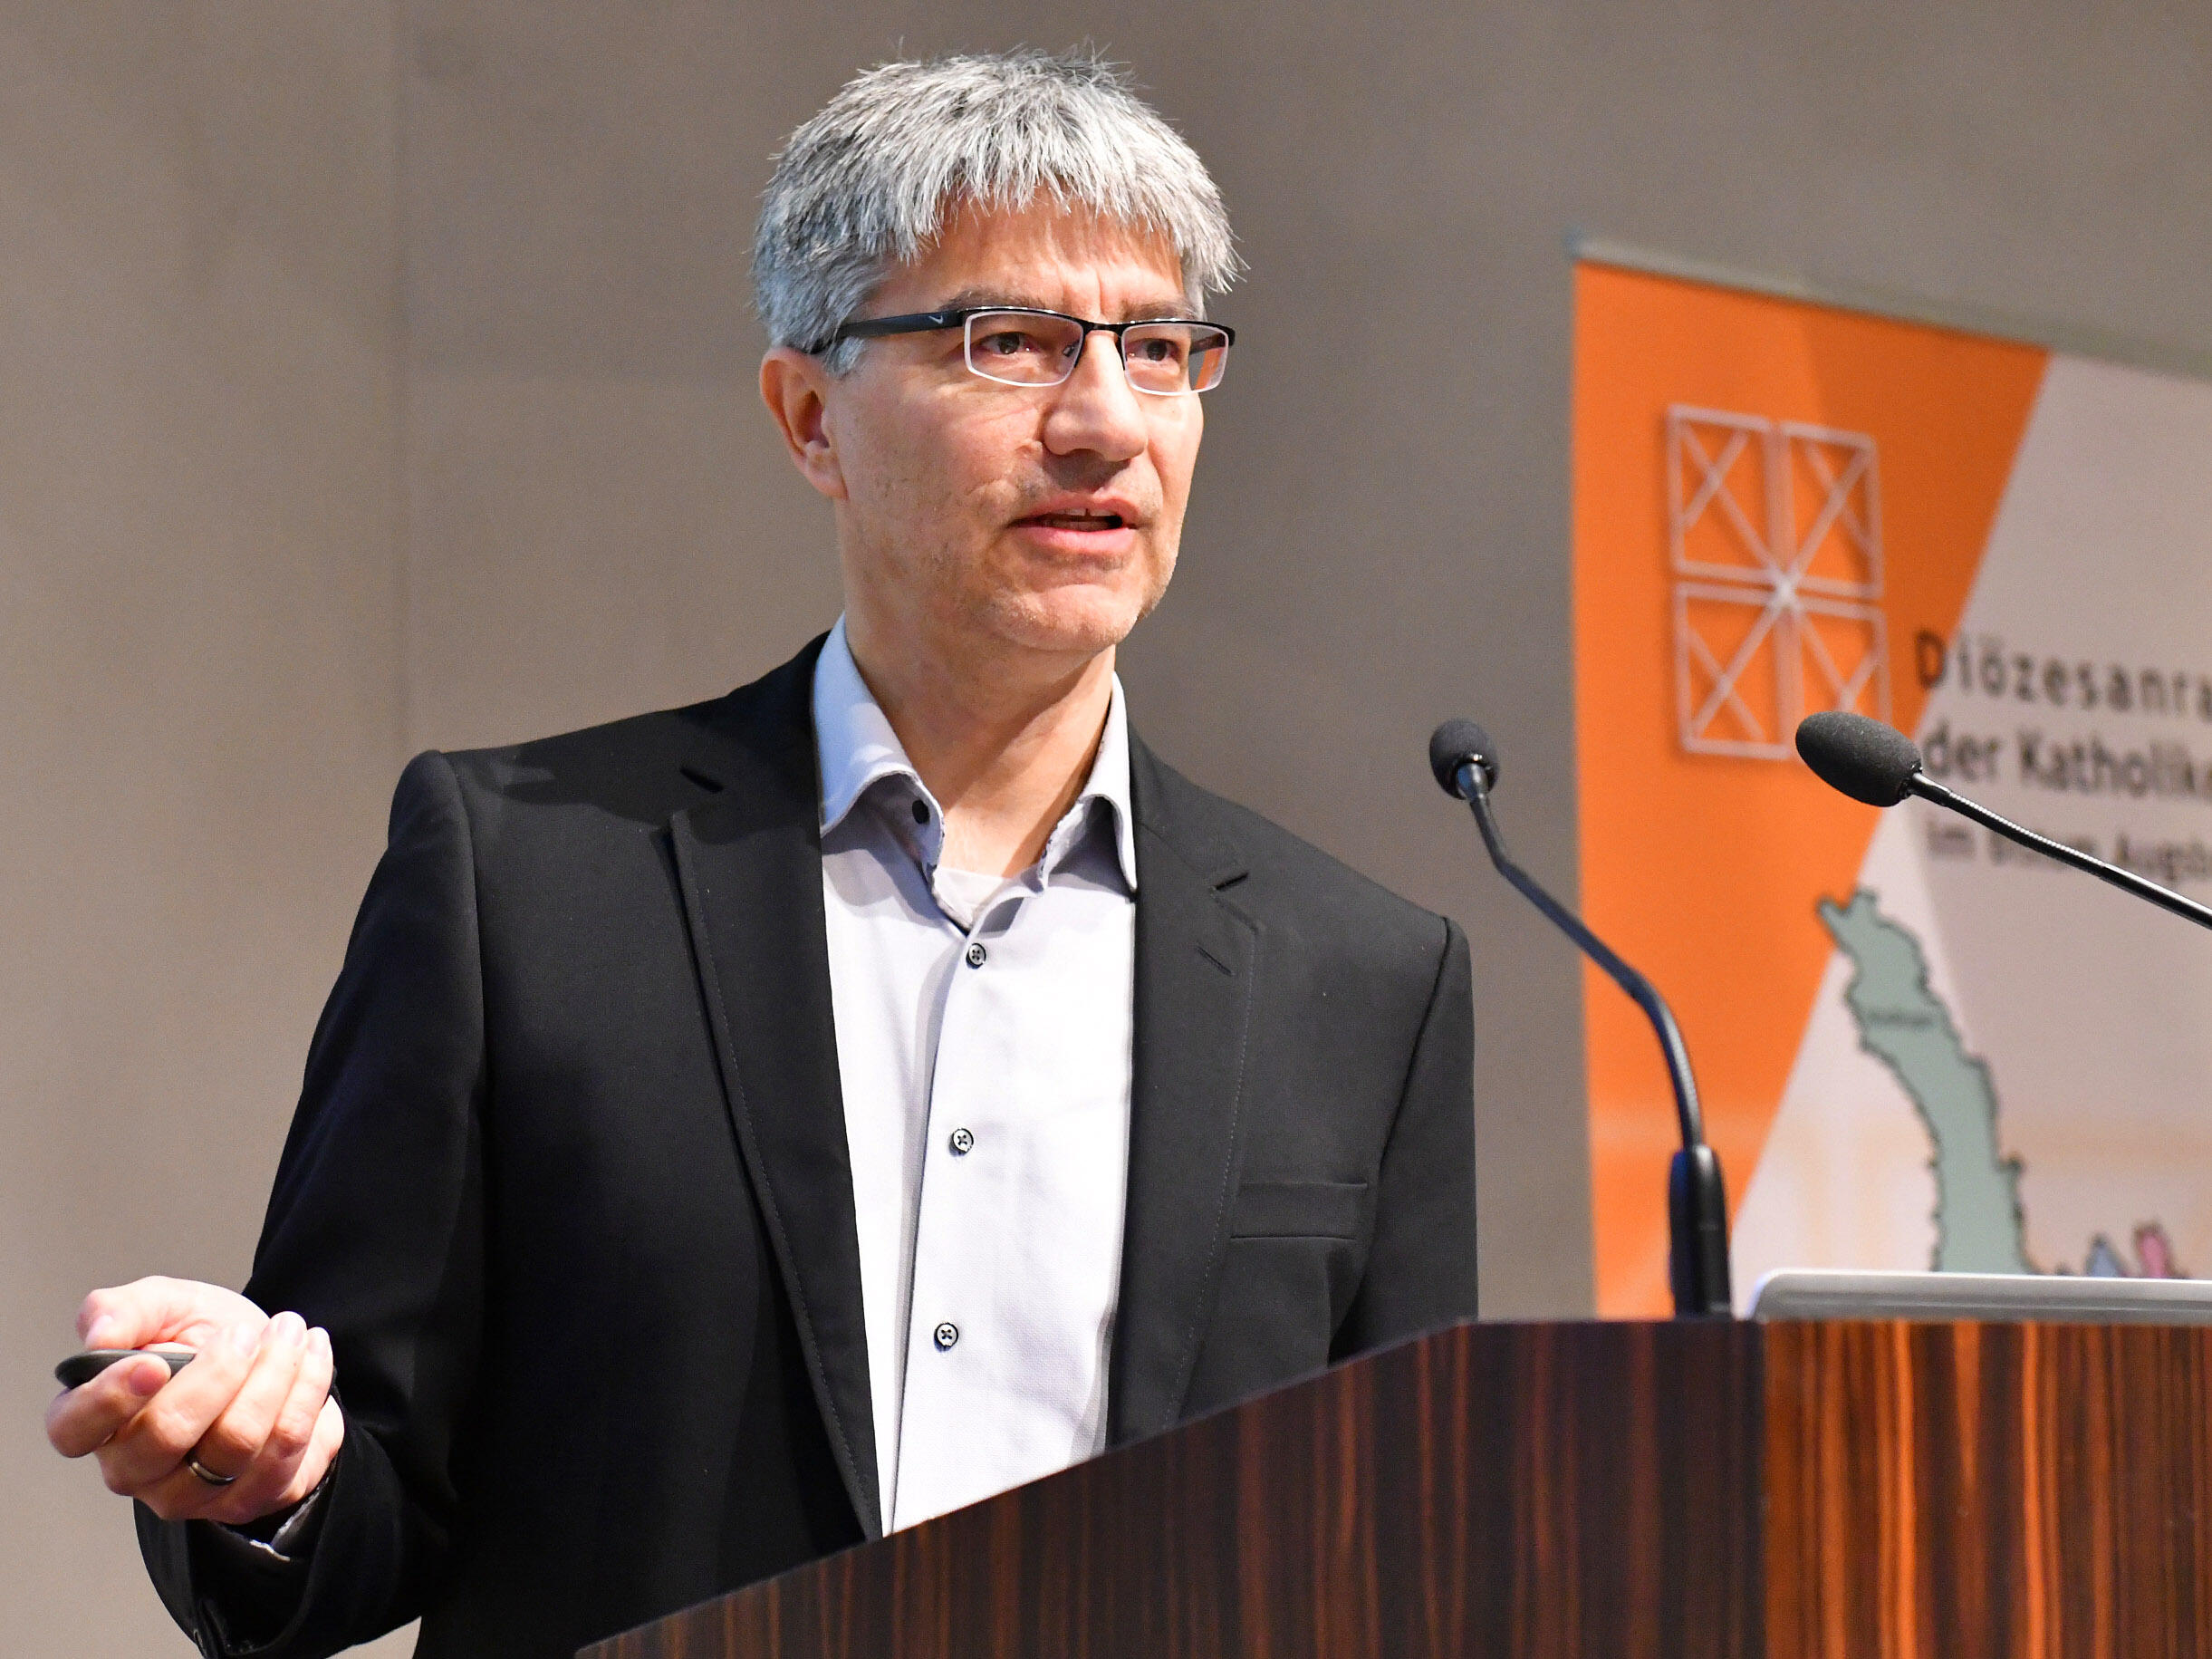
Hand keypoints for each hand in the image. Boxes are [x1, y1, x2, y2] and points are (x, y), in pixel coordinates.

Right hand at [45, 1276, 344, 1524]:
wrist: (268, 1358)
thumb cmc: (200, 1339)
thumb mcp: (163, 1305)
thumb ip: (122, 1309)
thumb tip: (99, 1334)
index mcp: (94, 1421)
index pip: (74, 1429)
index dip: (110, 1399)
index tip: (156, 1362)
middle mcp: (133, 1469)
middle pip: (166, 1434)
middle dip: (220, 1371)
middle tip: (247, 1333)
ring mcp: (189, 1495)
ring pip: (235, 1441)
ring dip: (275, 1373)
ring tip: (290, 1332)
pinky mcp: (246, 1500)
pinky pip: (284, 1451)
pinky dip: (307, 1391)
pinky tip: (313, 1356)